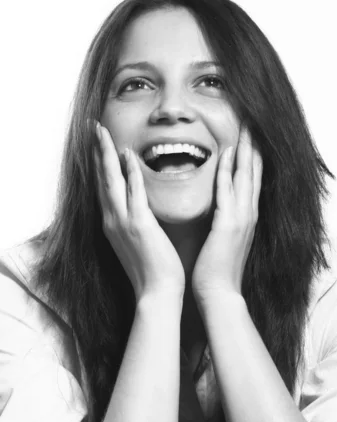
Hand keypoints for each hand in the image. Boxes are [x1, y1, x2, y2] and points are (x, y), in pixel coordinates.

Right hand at [93, 123, 185, 301]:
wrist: (157, 293)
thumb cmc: (153, 269)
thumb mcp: (138, 242)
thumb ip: (136, 223)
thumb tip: (140, 208)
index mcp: (113, 224)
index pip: (104, 188)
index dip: (100, 165)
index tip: (100, 145)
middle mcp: (112, 221)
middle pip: (101, 179)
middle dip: (97, 152)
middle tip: (94, 128)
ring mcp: (123, 223)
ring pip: (110, 181)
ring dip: (106, 154)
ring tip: (102, 132)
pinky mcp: (139, 225)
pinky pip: (133, 192)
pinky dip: (129, 171)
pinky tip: (127, 154)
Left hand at [191, 125, 262, 304]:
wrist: (219, 294)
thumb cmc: (218, 269)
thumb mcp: (225, 239)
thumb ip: (226, 221)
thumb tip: (221, 208)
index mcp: (247, 216)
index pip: (252, 180)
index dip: (253, 157)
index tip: (251, 136)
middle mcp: (249, 213)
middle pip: (255, 172)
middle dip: (255, 146)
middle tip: (254, 122)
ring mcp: (242, 218)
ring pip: (246, 176)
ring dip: (247, 150)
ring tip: (247, 127)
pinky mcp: (229, 224)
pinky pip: (228, 191)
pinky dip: (229, 170)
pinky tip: (228, 152)